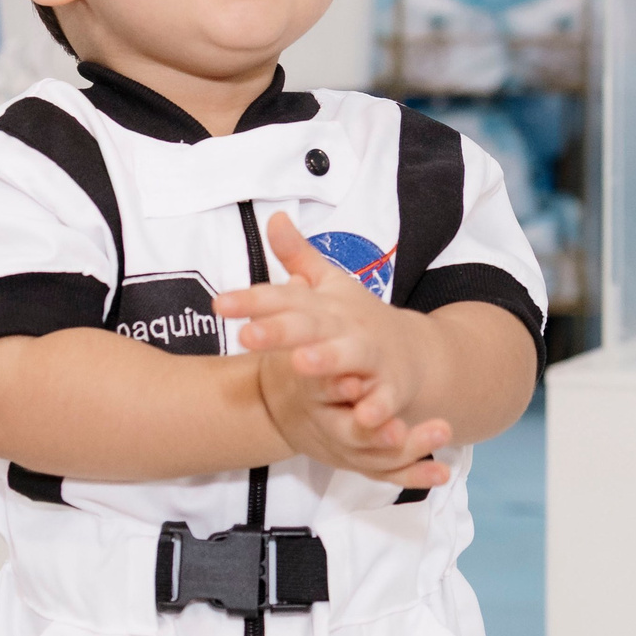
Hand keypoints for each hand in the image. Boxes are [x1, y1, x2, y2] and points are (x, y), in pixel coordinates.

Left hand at [215, 212, 452, 487]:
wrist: (417, 352)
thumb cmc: (359, 320)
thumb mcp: (330, 284)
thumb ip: (298, 255)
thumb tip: (273, 217)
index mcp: (323, 305)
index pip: (283, 298)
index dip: (250, 301)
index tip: (218, 305)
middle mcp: (344, 326)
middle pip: (310, 326)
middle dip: (280, 330)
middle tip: (248, 334)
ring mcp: (371, 355)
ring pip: (347, 357)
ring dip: (327, 360)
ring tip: (301, 364)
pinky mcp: (392, 386)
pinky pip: (382, 399)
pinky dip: (375, 409)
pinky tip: (362, 418)